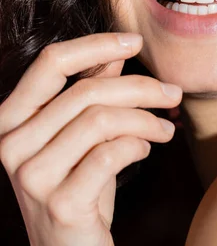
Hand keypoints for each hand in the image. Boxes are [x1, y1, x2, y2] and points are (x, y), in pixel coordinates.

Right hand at [0, 33, 182, 245]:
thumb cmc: (78, 187)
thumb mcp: (82, 134)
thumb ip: (92, 91)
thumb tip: (116, 52)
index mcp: (12, 118)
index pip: (51, 63)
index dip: (96, 45)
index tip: (135, 41)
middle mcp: (12, 144)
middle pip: (86, 92)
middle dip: (140, 87)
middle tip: (172, 93)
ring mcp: (32, 176)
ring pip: (101, 120)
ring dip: (146, 119)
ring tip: (166, 128)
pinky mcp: (61, 203)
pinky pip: (110, 155)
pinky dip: (137, 145)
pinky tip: (147, 149)